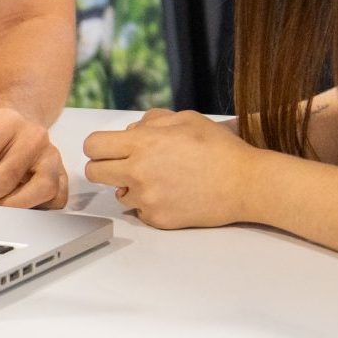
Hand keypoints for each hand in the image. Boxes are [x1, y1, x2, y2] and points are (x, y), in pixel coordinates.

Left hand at [0, 108, 68, 208]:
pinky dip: (35, 213)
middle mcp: (32, 136)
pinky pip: (54, 202)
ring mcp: (51, 157)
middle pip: (3, 177)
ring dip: (5, 211)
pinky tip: (16, 218)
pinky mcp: (62, 176)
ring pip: (33, 191)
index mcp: (2, 122)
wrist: (17, 120)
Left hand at [81, 109, 262, 229]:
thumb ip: (152, 120)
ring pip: (118, 193)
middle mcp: (138, 173)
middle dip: (105, 166)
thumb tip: (131, 131)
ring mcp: (147, 199)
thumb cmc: (218, 148)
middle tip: (125, 164)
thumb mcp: (185, 118)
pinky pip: (139, 210)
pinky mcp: (158, 219)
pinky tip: (172, 193)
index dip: (98, 146)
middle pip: (94, 173)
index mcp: (143, 144)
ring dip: (130, 186)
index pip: (93, 146)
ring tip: (160, 179)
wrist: (244, 184)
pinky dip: (149, 203)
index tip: (108, 148)